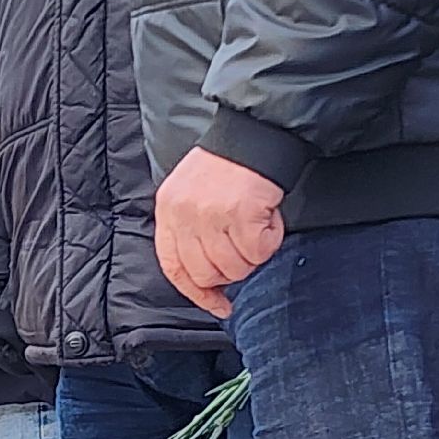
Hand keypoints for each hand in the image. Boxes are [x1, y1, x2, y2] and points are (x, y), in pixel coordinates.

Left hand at [154, 147, 284, 318]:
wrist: (253, 134)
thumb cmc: (226, 168)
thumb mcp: (189, 195)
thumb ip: (188, 232)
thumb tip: (205, 279)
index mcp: (168, 212)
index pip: (173, 267)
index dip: (196, 293)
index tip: (217, 304)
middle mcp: (185, 215)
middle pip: (206, 274)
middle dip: (231, 272)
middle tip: (245, 248)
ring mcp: (212, 215)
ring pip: (235, 267)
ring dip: (253, 255)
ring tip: (256, 226)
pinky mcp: (241, 213)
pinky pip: (258, 251)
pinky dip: (270, 240)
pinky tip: (268, 219)